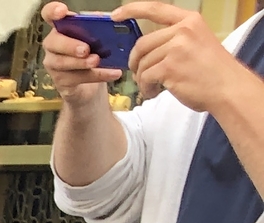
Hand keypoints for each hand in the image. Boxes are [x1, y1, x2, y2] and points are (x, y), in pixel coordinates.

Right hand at [39, 4, 124, 92]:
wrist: (90, 81)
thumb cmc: (92, 52)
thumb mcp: (97, 35)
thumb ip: (98, 26)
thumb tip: (104, 19)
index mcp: (61, 27)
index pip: (49, 15)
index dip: (52, 12)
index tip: (62, 12)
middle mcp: (53, 45)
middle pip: (53, 42)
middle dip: (69, 45)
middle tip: (85, 49)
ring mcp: (54, 64)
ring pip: (62, 63)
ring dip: (80, 63)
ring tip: (96, 61)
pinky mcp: (61, 81)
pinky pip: (77, 78)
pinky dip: (98, 75)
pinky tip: (113, 73)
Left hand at [114, 2, 254, 111]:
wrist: (228, 88)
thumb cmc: (211, 71)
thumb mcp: (197, 42)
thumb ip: (175, 39)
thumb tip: (144, 49)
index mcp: (190, 21)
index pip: (156, 9)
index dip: (133, 10)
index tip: (116, 15)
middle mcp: (183, 30)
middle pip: (142, 44)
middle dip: (135, 62)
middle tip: (140, 75)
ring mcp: (176, 47)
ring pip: (142, 63)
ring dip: (143, 79)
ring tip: (154, 86)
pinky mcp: (170, 67)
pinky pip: (145, 77)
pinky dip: (146, 88)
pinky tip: (155, 92)